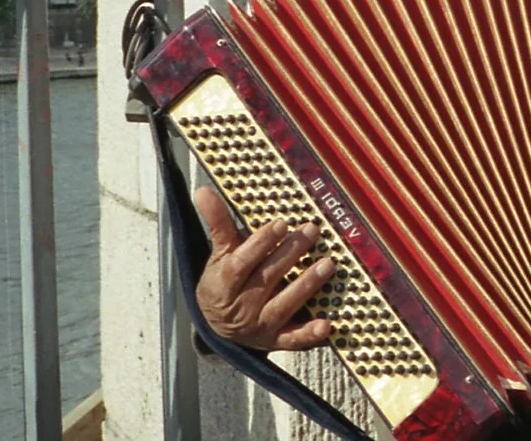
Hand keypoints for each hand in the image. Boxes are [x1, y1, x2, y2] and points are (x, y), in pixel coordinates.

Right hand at [194, 185, 334, 350]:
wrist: (219, 329)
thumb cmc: (223, 282)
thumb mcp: (218, 254)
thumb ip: (217, 224)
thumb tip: (202, 190)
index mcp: (223, 284)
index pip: (241, 263)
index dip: (260, 244)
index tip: (281, 224)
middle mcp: (241, 307)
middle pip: (267, 279)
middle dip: (290, 254)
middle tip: (312, 230)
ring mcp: (260, 326)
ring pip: (283, 305)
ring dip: (306, 286)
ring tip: (328, 264)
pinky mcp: (276, 341)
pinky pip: (293, 340)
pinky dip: (309, 334)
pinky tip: (327, 325)